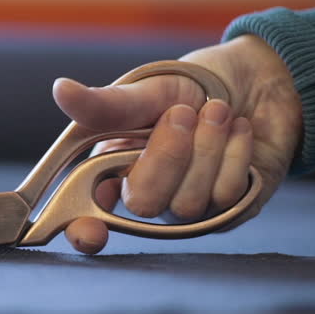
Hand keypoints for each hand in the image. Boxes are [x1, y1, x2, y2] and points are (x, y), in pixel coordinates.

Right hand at [53, 35, 302, 253]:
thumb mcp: (145, 92)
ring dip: (208, 146)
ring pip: (189, 202)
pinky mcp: (229, 209)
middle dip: (168, 155)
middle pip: (145, 204)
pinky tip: (238, 130)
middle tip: (184, 112)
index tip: (91, 233)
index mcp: (113, 171)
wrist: (254, 80)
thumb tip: (60, 89)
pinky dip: (236, 152)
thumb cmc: (189, 87)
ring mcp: (188, 208)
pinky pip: (227, 194)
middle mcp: (148, 196)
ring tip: (217, 111)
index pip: (86, 218)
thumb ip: (105, 104)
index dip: (84, 231)